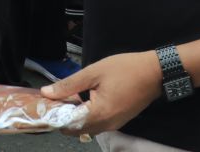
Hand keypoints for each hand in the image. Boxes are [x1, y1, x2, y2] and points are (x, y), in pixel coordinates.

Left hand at [42, 51, 161, 135]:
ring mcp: (114, 125)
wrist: (154, 73)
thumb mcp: (94, 72)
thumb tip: (47, 93)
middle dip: (63, 118)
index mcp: (99, 114)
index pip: (68, 125)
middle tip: (55, 100)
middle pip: (76, 129)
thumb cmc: (125, 69)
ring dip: (74, 117)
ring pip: (87, 128)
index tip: (45, 105)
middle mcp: (106, 125)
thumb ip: (69, 85)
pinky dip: (87, 116)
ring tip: (67, 98)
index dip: (54, 116)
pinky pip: (97, 124)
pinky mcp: (119, 121)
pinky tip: (83, 100)